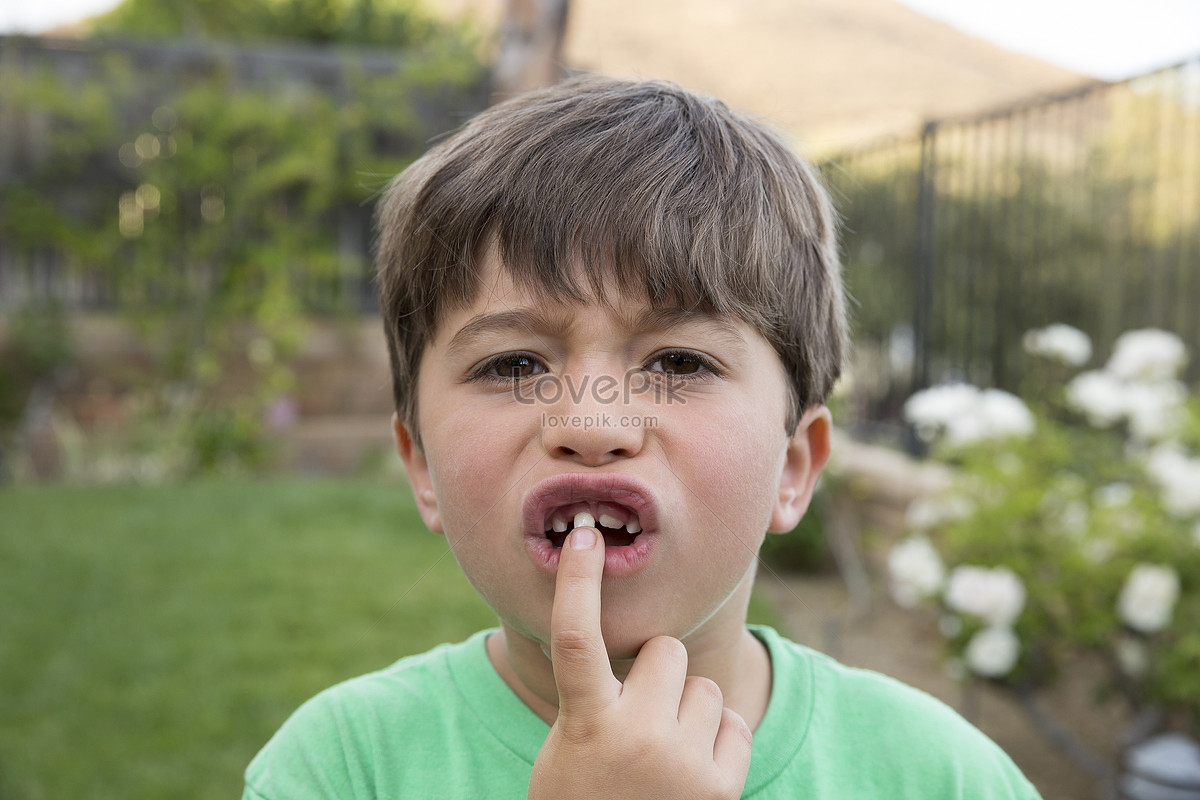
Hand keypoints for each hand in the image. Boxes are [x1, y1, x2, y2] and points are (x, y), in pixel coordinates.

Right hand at [528, 527, 752, 799]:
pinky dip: (718, 738)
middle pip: (666, 652)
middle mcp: (636, 738)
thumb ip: (591, 702)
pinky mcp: (723, 788)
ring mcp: (684, 763)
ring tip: (664, 751)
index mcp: (585, 725)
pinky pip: (733, 722)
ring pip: (704, 686)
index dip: (578, 583)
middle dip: (658, 672)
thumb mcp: (566, 754)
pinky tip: (693, 770)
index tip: (584, 537)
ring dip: (688, 707)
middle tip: (640, 711)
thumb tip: (629, 648)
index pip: (576, 638)